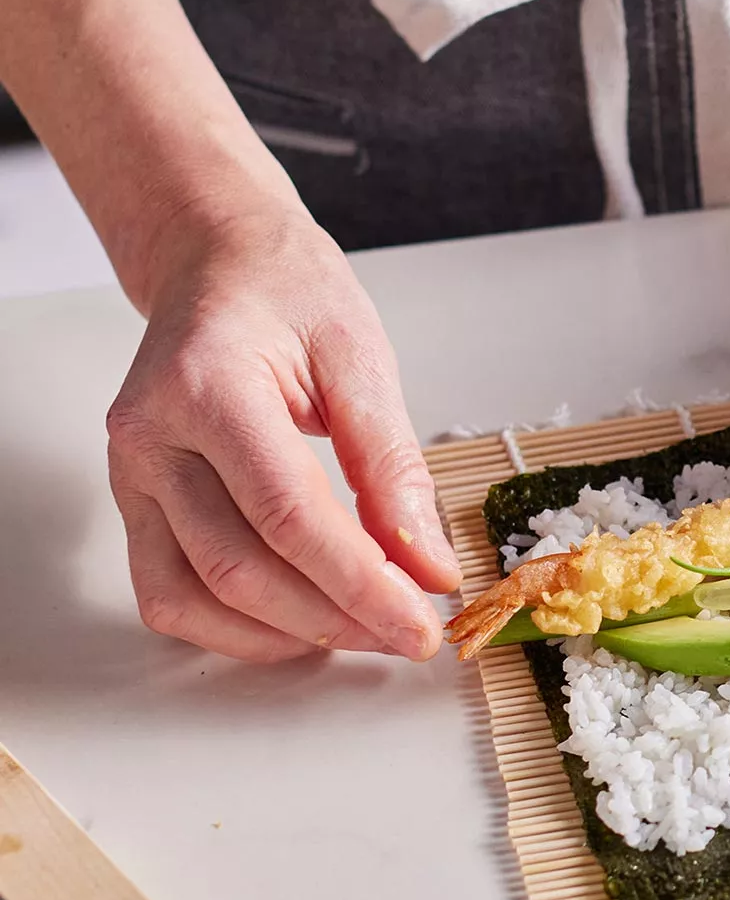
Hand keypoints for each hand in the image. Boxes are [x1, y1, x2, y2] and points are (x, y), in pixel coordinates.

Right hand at [105, 206, 461, 661]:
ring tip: (364, 632)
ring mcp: (132, 474)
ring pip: (196, 596)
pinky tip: (301, 623)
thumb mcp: (360, 357)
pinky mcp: (134, 501)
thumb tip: (428, 566)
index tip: (420, 622)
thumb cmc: (287, 292)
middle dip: (336, 618)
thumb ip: (392, 465)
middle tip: (408, 636)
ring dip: (289, 635)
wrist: (218, 263)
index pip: (289, 514)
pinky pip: (169, 592)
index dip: (360, 583)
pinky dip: (235, 627)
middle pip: (241, 567)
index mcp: (208, 385)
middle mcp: (152, 436)